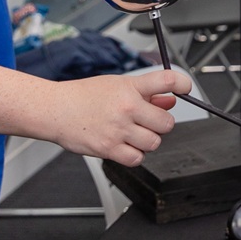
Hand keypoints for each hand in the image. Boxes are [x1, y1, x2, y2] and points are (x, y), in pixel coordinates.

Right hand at [44, 68, 190, 166]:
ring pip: (154, 142)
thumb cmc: (84, 96)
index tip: (185, 89)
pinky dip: (135, 155)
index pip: (167, 80)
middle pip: (166, 122)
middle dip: (161, 123)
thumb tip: (170, 100)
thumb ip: (147, 93)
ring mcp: (118, 130)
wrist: (55, 110)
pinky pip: (137, 159)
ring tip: (135, 134)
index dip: (182, 84)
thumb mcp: (117, 86)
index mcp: (130, 87)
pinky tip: (127, 146)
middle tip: (150, 122)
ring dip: (149, 140)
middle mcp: (127, 108)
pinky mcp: (108, 149)